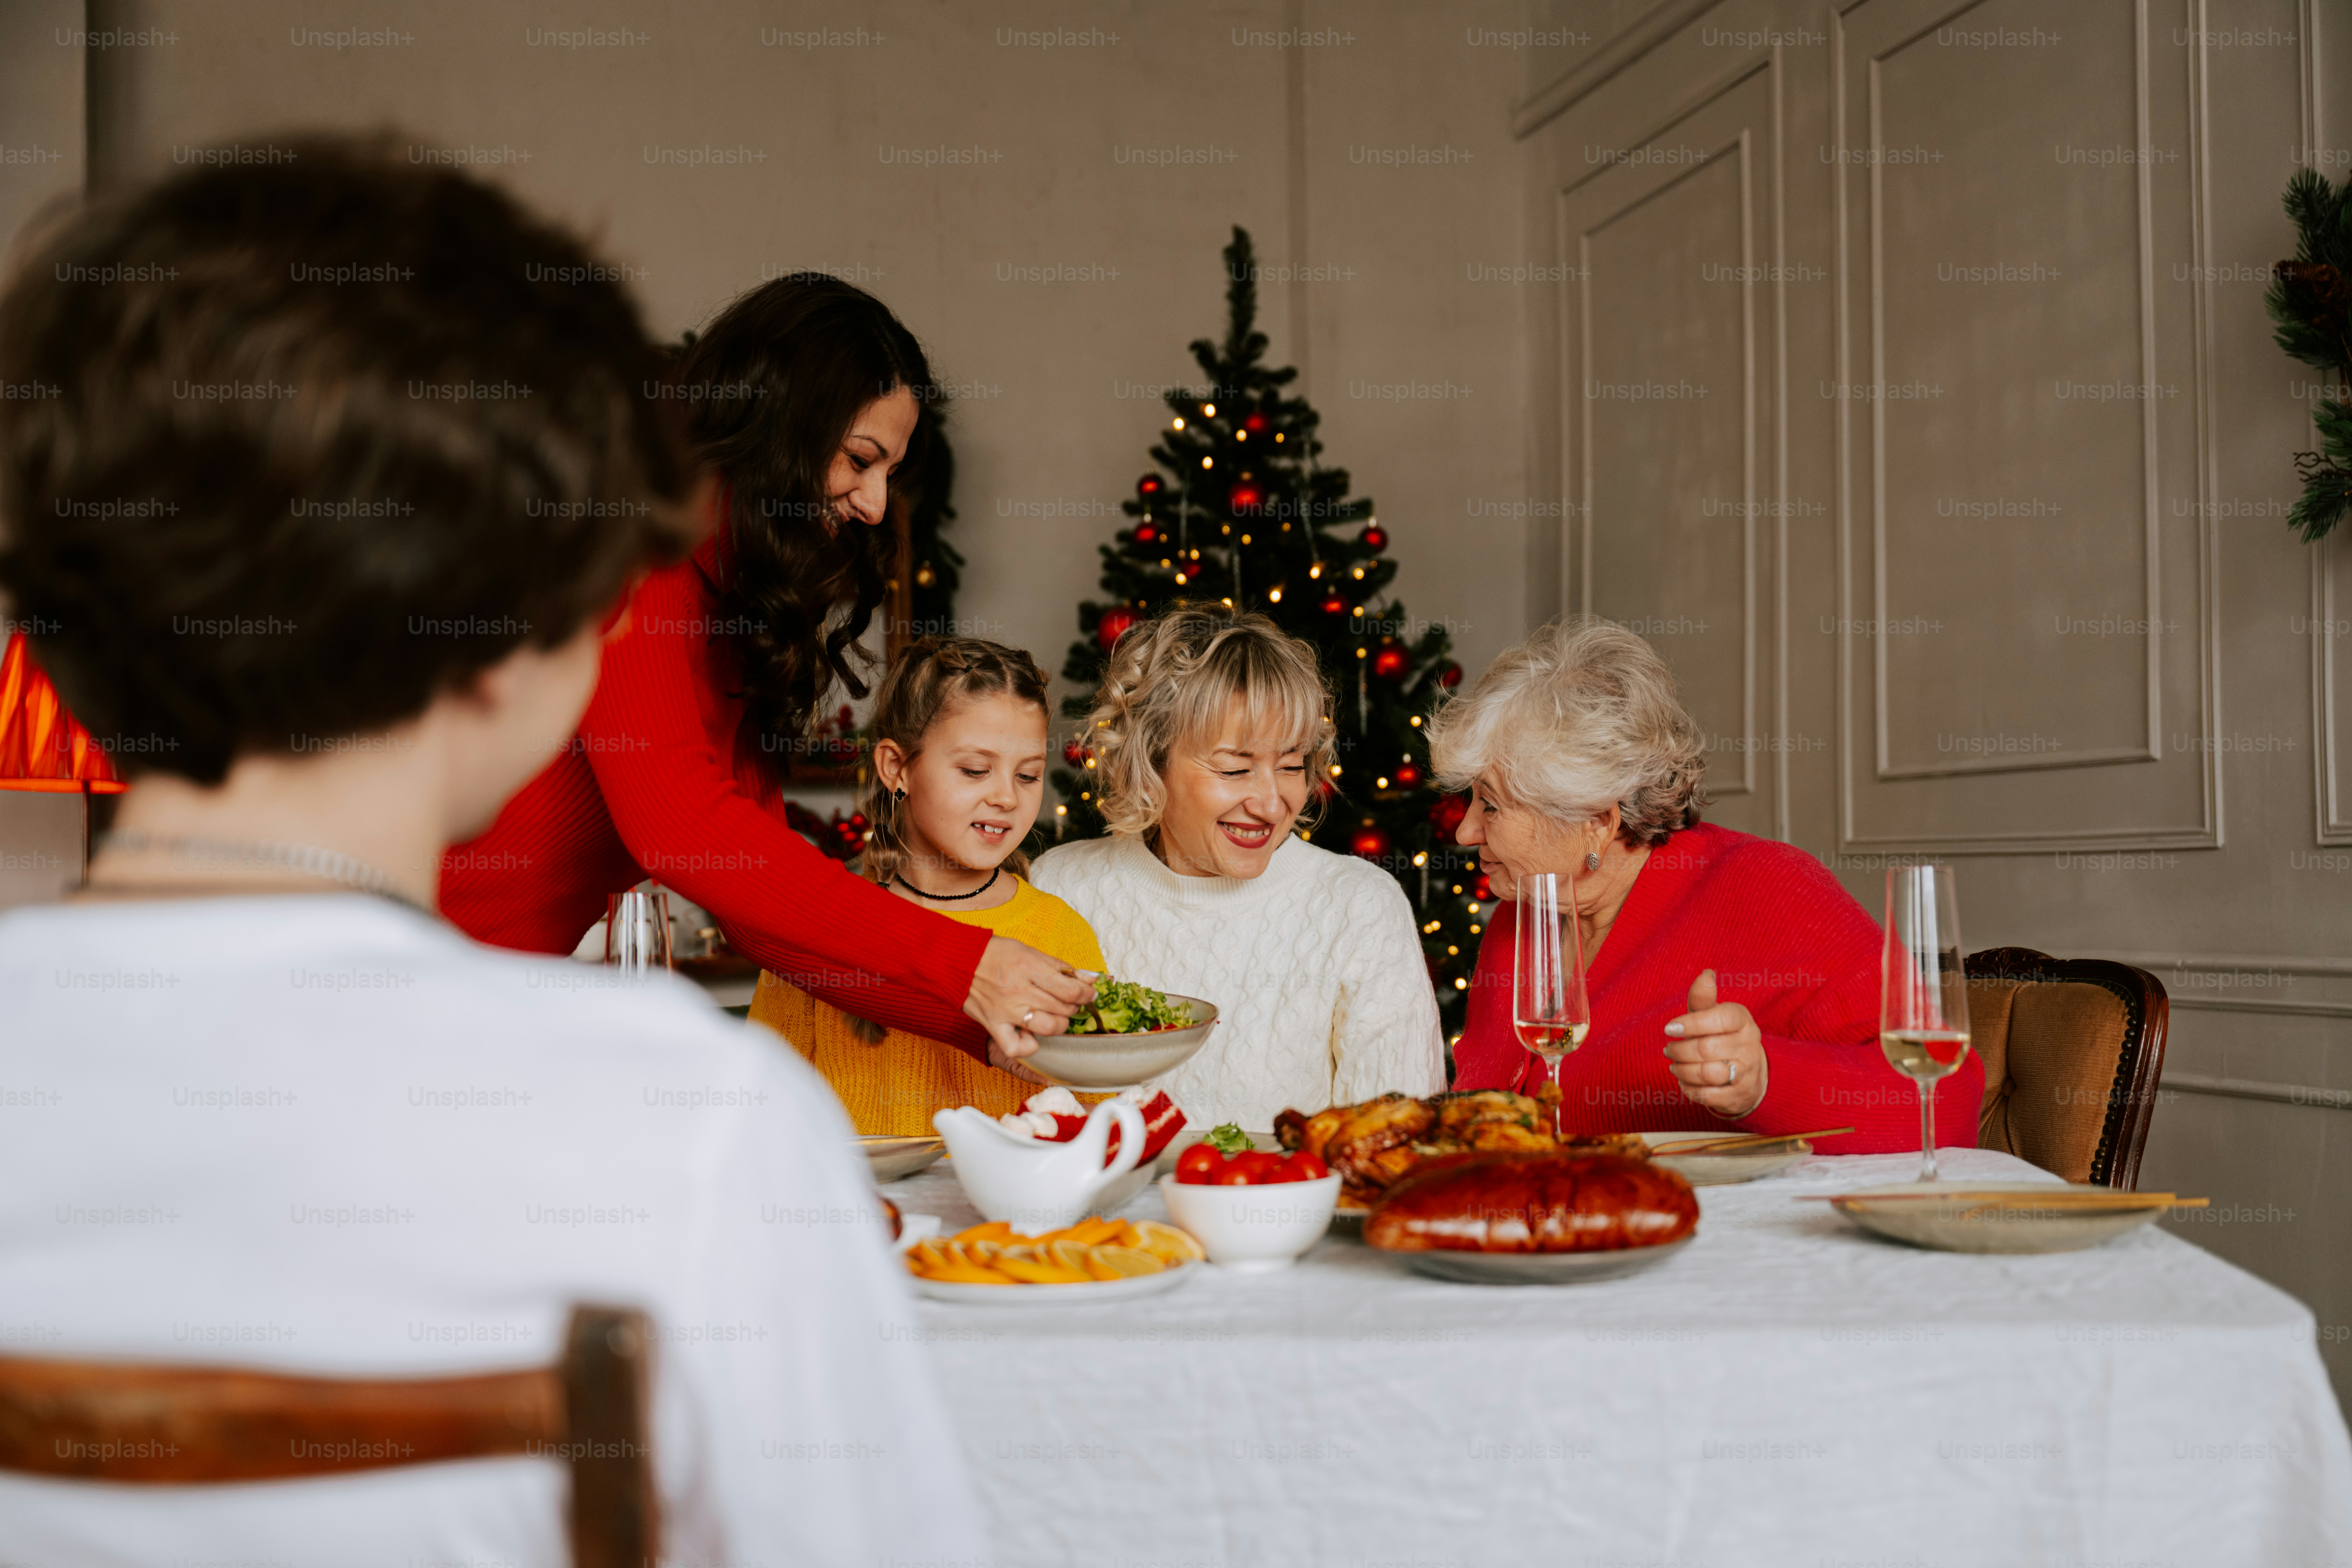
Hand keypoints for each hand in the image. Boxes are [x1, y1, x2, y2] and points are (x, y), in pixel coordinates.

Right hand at [964, 936, 1096, 1078]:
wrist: (957, 961)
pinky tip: (1032, 1036)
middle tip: (1069, 1001)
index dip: (1086, 994)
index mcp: (1030, 968)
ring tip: (1056, 1016)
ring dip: (1059, 1024)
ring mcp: (1007, 1010)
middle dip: (1073, 1006)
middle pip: (1063, 1008)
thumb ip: (1060, 966)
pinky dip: (1029, 1045)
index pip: (1071, 989)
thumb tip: (1090, 978)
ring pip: (1049, 1027)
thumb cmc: (995, 953)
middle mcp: (1020, 991)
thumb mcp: (1030, 951)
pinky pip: (1016, 1046)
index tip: (1088, 993)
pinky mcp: (994, 1024)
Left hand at [1663, 968, 1766, 1118]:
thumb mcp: (1713, 1015)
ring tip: (1674, 1064)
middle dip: (1679, 1049)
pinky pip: (1708, 1095)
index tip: (1669, 1028)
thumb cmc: (1722, 1037)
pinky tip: (1685, 1081)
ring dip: (1682, 1070)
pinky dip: (1689, 1088)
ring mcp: (1746, 1072)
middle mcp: (1749, 1046)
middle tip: (1669, 1049)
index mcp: (1743, 1021)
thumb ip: (1703, 999)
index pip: (1720, 1018)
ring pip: (1706, 1073)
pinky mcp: (1738, 1096)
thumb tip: (1706, 974)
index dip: (1691, 1023)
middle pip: (1706, 1048)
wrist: (1749, 1073)